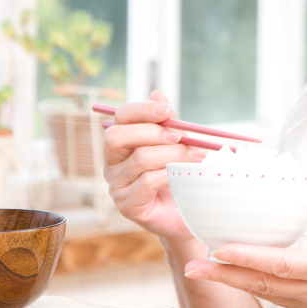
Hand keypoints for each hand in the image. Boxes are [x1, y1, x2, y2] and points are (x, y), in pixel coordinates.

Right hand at [103, 90, 206, 243]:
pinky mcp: (127, 205)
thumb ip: (166, 122)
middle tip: (180, 136)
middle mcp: (112, 163)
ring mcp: (116, 185)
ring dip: (172, 154)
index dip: (142, 110)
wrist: (187, 214)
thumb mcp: (174, 143)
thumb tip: (158, 94)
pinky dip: (171, 174)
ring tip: (195, 155)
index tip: (167, 111)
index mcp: (121, 143)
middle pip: (117, 136)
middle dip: (152, 132)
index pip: (121, 117)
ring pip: (140, 159)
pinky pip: (148, 181)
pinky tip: (186, 174)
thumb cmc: (178, 175)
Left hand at [182, 155, 306, 307]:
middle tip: (191, 266)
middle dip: (224, 276)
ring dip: (233, 282)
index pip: (283, 264)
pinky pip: (276, 298)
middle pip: (263, 285)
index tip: (220, 247)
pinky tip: (238, 276)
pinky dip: (253, 286)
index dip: (250, 256)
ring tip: (203, 269)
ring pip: (265, 294)